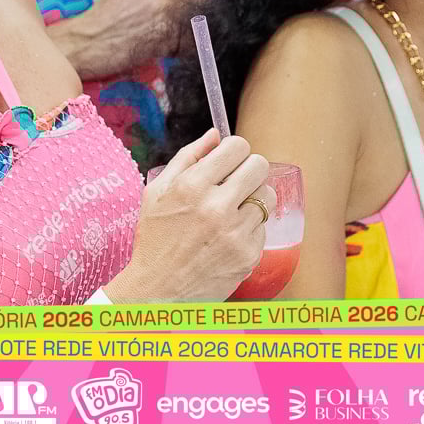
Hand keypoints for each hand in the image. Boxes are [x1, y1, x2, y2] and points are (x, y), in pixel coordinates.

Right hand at [52, 0, 211, 78]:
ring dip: (197, 27)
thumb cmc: (105, 15)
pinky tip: (172, 48)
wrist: (87, 42)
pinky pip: (195, 39)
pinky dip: (189, 46)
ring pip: (205, 15)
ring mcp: (167, 7)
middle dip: (201, 5)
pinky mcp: (169, 33)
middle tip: (185, 18)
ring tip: (179, 34)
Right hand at [107, 129, 271, 302]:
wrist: (158, 289)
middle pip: (259, 166)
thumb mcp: (156, 192)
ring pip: (268, 196)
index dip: (235, 151)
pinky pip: (263, 227)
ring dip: (254, 198)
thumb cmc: (155, 239)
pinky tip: (229, 236)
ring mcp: (235, 232)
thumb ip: (187, 158)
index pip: (237, 147)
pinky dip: (250, 228)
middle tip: (237, 181)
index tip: (230, 160)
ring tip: (234, 210)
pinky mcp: (249, 254)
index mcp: (190, 185)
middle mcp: (216, 206)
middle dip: (249, 170)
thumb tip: (216, 134)